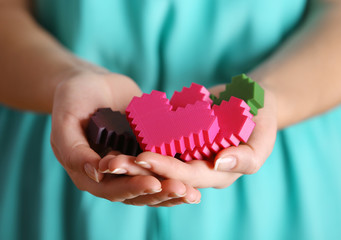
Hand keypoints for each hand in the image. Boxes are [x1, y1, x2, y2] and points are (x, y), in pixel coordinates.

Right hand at [50, 70, 200, 205]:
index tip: (154, 183)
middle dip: (160, 192)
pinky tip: (196, 174)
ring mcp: (131, 164)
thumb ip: (74, 150)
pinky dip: (178, 172)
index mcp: (88, 172)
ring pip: (153, 184)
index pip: (111, 189)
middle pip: (136, 192)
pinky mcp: (146, 152)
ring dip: (172, 189)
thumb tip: (97, 174)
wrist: (94, 83)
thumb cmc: (75, 98)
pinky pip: (163, 165)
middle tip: (183, 189)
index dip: (132, 188)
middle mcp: (111, 175)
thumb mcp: (66, 120)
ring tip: (193, 192)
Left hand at [107, 84, 276, 188]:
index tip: (144, 158)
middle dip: (140, 169)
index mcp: (217, 174)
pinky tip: (118, 137)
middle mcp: (198, 168)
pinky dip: (139, 140)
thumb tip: (218, 164)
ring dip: (133, 159)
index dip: (166, 170)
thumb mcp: (263, 140)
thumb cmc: (261, 120)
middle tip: (114, 162)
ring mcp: (186, 153)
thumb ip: (246, 157)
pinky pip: (157, 140)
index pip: (188, 177)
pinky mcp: (178, 138)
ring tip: (109, 155)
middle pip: (165, 173)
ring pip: (156, 159)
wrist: (250, 101)